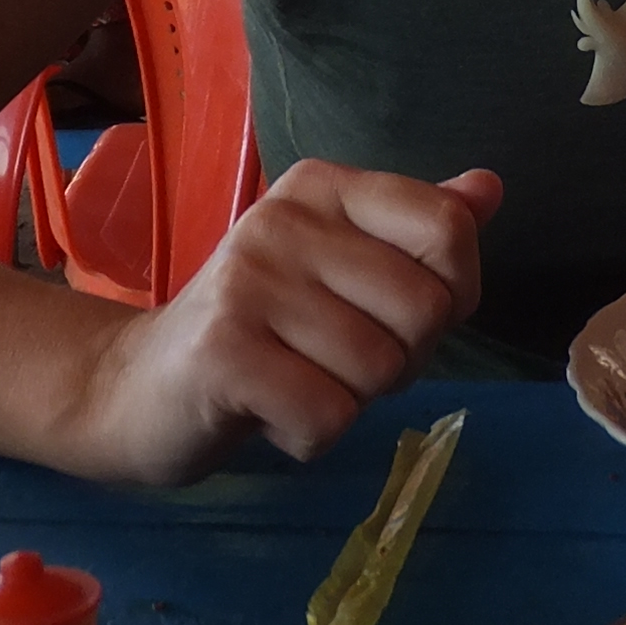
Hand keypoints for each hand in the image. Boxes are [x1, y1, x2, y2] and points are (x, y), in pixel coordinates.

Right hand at [78, 162, 502, 482]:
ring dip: (350, 400)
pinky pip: (329, 417)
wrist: (136, 389)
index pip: (446, 228)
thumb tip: (489, 189)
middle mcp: (285, 219)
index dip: (451, 293)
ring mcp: (249, 281)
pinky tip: (269, 412)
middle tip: (332, 360)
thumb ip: (417, 231)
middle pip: (426, 309)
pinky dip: (311, 436)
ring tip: (295, 380)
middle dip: (400, 359)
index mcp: (323, 188)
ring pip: (380, 370)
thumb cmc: (261, 331)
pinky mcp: (223, 351)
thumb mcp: (341, 269)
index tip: (394, 314)